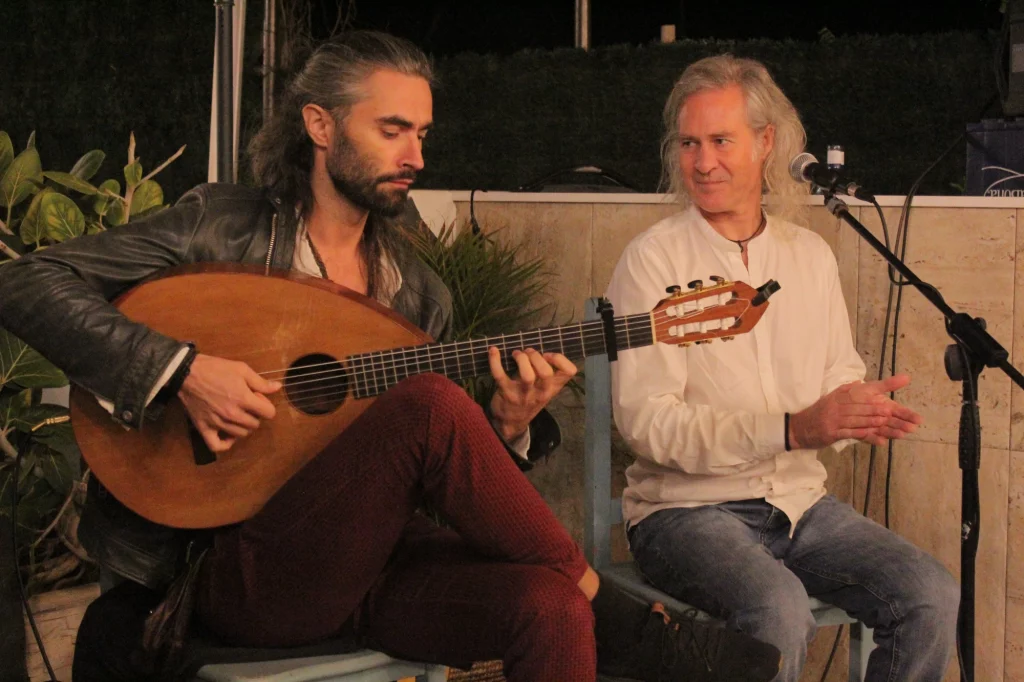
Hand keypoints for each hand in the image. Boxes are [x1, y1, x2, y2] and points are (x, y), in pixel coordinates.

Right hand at [178, 354, 281, 452]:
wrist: (186, 373)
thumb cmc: (215, 369)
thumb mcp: (241, 369)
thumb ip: (261, 382)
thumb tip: (278, 388)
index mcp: (243, 399)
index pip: (269, 413)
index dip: (266, 405)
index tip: (258, 399)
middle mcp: (232, 414)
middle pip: (255, 425)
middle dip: (255, 415)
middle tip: (246, 405)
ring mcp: (218, 423)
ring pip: (241, 434)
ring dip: (244, 426)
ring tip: (238, 416)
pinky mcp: (204, 428)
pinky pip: (217, 446)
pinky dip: (226, 444)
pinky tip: (229, 435)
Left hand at [487, 347, 576, 441]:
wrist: (511, 422)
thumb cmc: (530, 399)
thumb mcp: (544, 389)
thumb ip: (546, 372)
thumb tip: (537, 350)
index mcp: (553, 387)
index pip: (569, 372)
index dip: (559, 359)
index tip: (547, 355)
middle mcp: (541, 391)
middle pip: (546, 372)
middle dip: (536, 356)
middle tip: (527, 353)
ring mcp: (524, 394)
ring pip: (527, 375)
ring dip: (521, 359)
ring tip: (516, 354)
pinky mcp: (506, 393)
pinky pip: (500, 375)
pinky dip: (495, 361)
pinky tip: (493, 350)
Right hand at [789, 373, 922, 448]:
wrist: (797, 427)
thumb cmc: (818, 413)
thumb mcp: (832, 399)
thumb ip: (847, 392)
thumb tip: (863, 386)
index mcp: (841, 394)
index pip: (867, 389)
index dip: (886, 385)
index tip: (905, 380)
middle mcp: (838, 404)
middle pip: (866, 406)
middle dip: (885, 411)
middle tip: (903, 415)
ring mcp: (835, 419)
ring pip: (861, 420)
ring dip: (879, 424)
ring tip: (895, 427)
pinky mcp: (832, 432)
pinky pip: (852, 434)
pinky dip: (867, 436)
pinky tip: (879, 439)